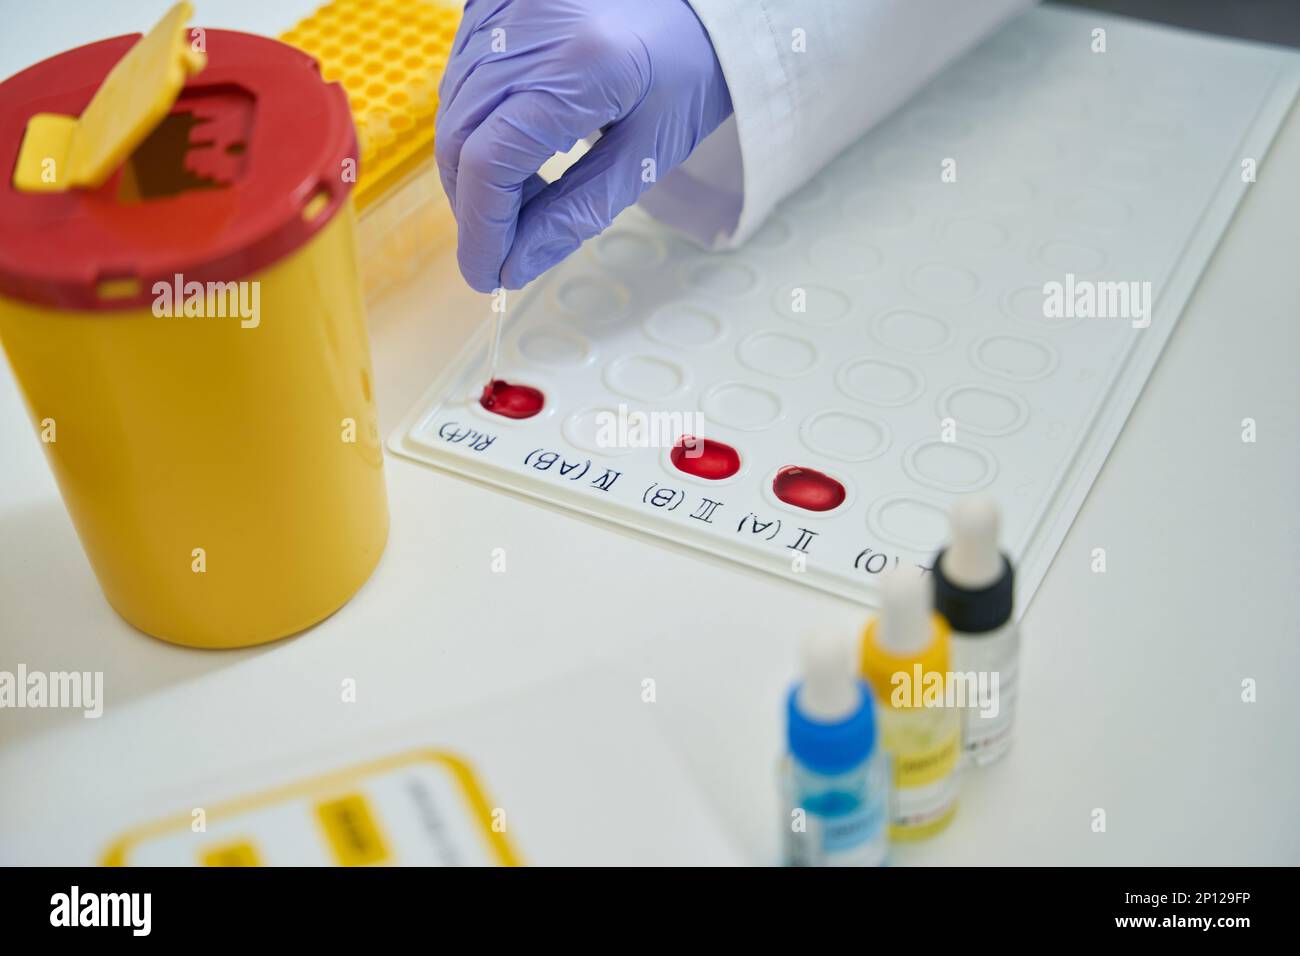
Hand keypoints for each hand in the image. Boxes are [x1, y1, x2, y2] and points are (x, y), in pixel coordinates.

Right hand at [436, 0, 732, 291]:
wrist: (699, 1)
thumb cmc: (688, 67)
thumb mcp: (648, 152)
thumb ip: (578, 212)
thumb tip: (515, 266)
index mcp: (578, 68)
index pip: (492, 163)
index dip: (482, 230)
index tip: (487, 275)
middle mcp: (527, 31)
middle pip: (460, 140)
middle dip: (475, 207)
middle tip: (507, 246)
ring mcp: (502, 11)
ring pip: (452, 113)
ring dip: (475, 172)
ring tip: (526, 197)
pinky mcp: (491, 4)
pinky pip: (461, 82)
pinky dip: (478, 129)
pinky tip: (519, 149)